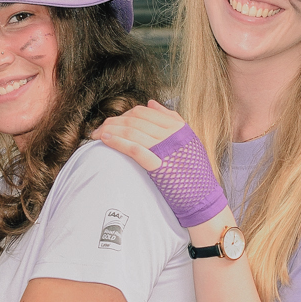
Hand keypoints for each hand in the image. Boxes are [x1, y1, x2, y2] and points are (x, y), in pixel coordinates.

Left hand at [92, 101, 229, 228]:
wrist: (204, 199)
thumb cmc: (194, 173)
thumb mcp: (188, 140)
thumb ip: (172, 119)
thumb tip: (151, 102)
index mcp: (178, 126)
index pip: (143, 112)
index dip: (124, 115)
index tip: (113, 124)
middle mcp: (172, 134)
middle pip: (134, 119)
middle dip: (113, 122)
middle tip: (98, 130)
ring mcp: (166, 149)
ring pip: (131, 131)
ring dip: (110, 130)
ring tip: (96, 135)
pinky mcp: (159, 165)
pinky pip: (134, 148)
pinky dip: (117, 142)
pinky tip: (105, 140)